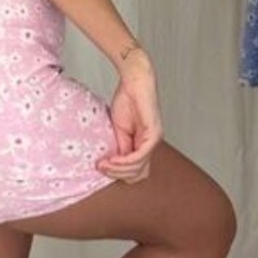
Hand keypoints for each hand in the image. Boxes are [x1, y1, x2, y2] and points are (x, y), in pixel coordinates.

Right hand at [96, 53, 162, 183]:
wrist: (134, 82)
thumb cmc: (127, 100)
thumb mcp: (119, 129)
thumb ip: (120, 147)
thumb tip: (115, 165)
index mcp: (144, 145)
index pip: (135, 171)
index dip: (118, 173)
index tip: (102, 167)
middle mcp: (151, 145)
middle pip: (137, 174)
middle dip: (118, 174)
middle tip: (103, 168)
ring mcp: (154, 141)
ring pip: (138, 168)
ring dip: (118, 169)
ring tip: (104, 163)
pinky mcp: (154, 135)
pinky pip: (139, 156)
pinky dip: (124, 161)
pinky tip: (113, 159)